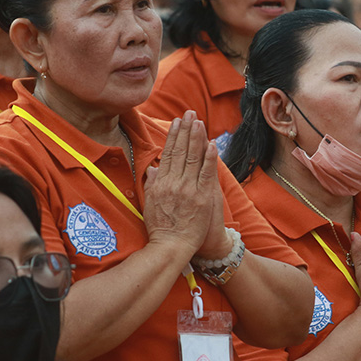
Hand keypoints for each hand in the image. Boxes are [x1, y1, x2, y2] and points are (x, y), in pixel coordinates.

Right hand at [142, 111, 221, 257]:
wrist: (171, 247)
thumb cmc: (161, 229)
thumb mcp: (149, 204)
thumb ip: (152, 185)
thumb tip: (152, 170)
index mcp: (160, 183)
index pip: (168, 154)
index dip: (173, 136)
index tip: (177, 122)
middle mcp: (172, 183)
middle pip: (179, 151)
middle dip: (185, 130)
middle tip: (189, 113)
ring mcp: (187, 189)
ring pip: (192, 158)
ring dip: (196, 138)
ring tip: (198, 121)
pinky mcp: (201, 197)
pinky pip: (205, 173)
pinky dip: (208, 157)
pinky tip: (210, 143)